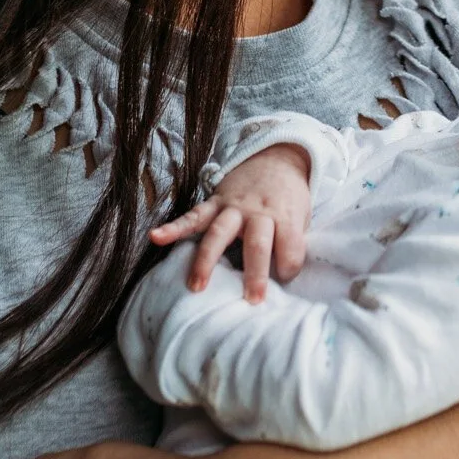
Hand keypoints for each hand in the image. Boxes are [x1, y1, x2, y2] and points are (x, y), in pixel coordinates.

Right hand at [151, 143, 311, 299]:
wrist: (277, 159)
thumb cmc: (289, 198)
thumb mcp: (301, 217)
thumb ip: (292, 243)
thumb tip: (281, 280)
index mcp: (285, 216)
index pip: (291, 248)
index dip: (289, 268)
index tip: (284, 278)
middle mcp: (259, 212)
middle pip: (257, 243)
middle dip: (255, 273)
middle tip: (251, 300)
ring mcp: (235, 207)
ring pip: (219, 233)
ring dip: (207, 260)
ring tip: (196, 286)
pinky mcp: (216, 202)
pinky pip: (193, 216)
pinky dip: (173, 227)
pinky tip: (156, 237)